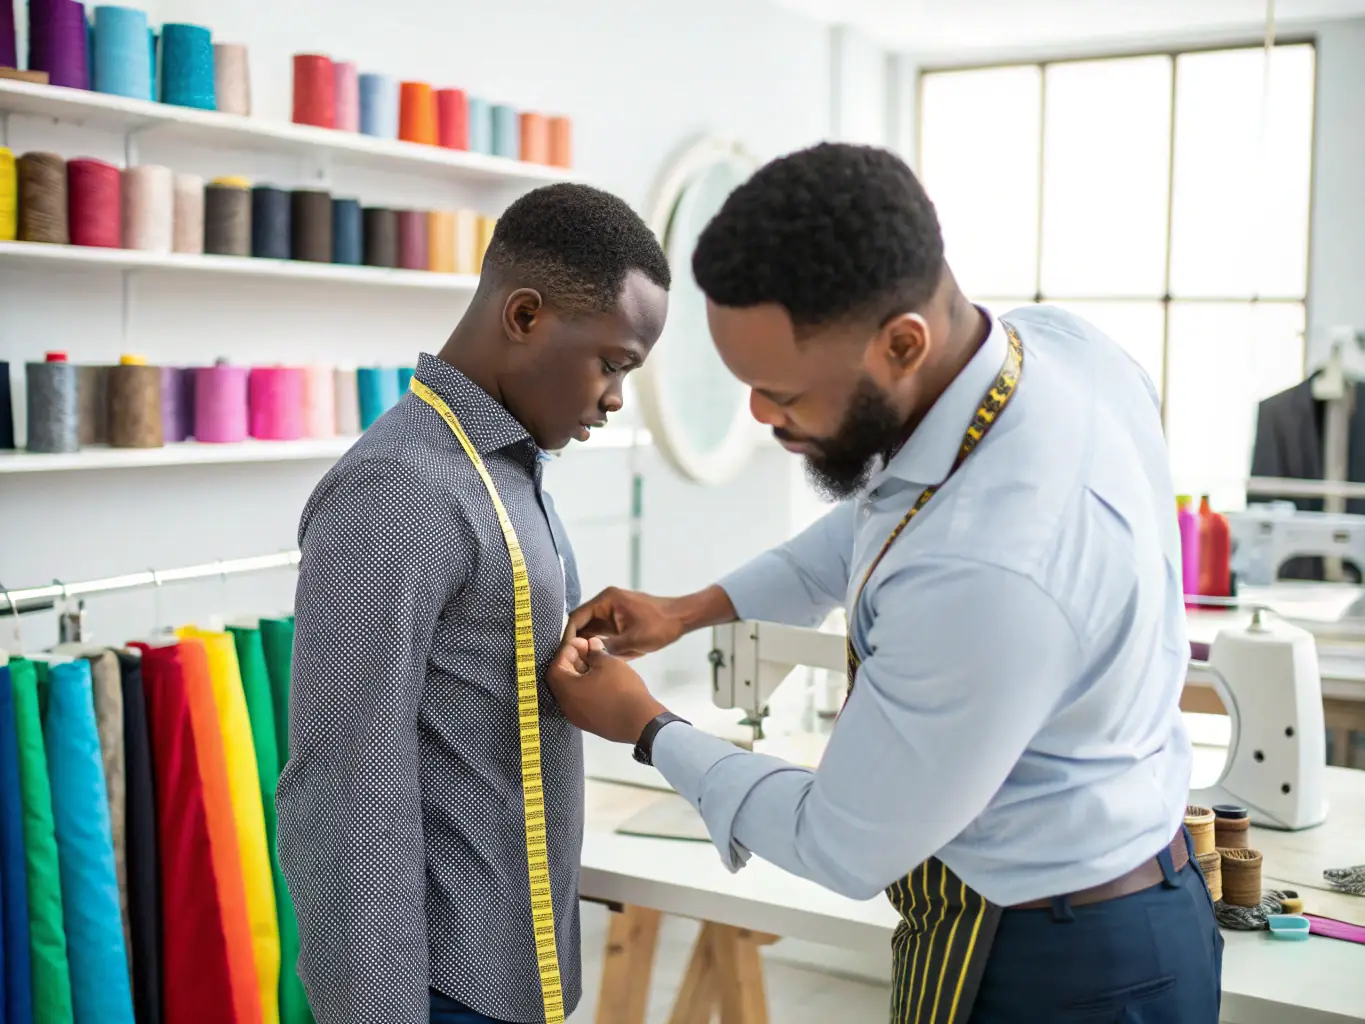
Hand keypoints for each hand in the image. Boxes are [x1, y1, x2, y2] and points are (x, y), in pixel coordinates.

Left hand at [546, 637, 666, 743]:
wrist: (640, 722)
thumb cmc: (621, 688)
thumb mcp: (608, 663)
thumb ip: (595, 652)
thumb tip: (591, 645)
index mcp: (566, 690)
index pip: (556, 666)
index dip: (567, 651)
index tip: (582, 642)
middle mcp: (566, 705)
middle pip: (562, 679)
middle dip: (574, 661)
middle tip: (590, 651)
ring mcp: (578, 717)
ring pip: (573, 691)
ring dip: (581, 675)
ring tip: (597, 664)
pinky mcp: (590, 723)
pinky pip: (582, 702)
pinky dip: (587, 688)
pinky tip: (602, 681)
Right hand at [564, 587, 685, 658]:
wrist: (682, 618)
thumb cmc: (661, 625)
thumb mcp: (634, 640)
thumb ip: (608, 647)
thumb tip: (587, 655)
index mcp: (606, 600)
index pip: (577, 617)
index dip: (569, 635)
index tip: (565, 654)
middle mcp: (606, 603)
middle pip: (582, 623)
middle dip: (577, 642)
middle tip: (572, 662)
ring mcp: (612, 611)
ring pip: (591, 629)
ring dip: (587, 644)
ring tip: (581, 663)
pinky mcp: (618, 620)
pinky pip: (602, 632)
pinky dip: (599, 644)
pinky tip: (596, 659)